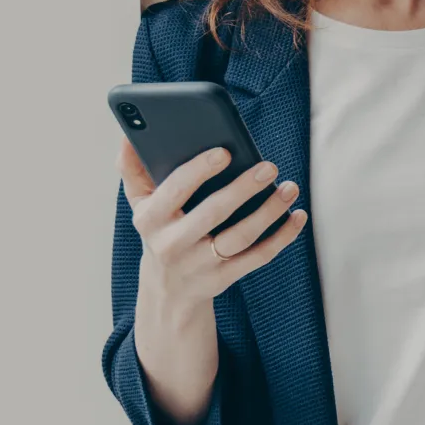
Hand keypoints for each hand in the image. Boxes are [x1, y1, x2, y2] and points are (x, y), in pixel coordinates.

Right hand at [118, 140, 306, 306]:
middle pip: (213, 213)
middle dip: (243, 188)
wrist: (167, 290)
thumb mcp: (140, 204)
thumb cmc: (160, 232)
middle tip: (269, 167)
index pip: (175, 190)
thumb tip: (128, 134)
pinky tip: (296, 216)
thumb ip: (133, 169)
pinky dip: (282, 236)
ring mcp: (200, 264)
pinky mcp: (224, 278)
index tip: (225, 151)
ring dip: (269, 211)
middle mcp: (173, 243)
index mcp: (151, 218)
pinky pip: (258, 257)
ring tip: (289, 188)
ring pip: (241, 237)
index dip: (199, 170)